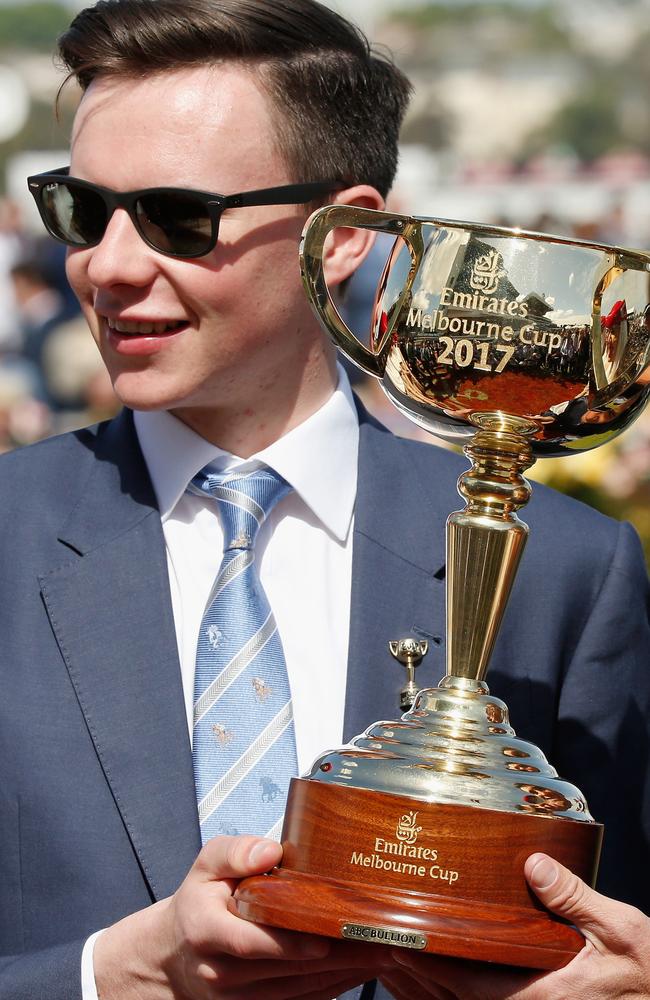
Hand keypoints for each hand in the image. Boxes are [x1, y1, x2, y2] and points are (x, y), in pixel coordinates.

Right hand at [94, 834, 386, 998]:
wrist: (174, 956)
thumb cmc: (200, 901)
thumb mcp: (206, 865)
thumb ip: (235, 852)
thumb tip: (270, 851)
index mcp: (207, 930)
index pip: (252, 942)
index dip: (291, 944)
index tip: (328, 940)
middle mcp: (222, 972)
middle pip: (286, 969)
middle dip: (337, 958)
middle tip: (382, 942)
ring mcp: (238, 998)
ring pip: (299, 991)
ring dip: (343, 976)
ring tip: (384, 955)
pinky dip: (332, 988)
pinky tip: (361, 971)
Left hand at [381, 852, 649, 999]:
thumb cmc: (647, 974)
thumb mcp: (621, 930)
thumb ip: (574, 898)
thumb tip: (534, 864)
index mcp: (543, 996)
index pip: (469, 983)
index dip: (430, 966)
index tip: (399, 944)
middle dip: (416, 978)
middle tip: (380, 948)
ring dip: (426, 991)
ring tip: (392, 966)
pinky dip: (452, 997)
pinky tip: (437, 982)